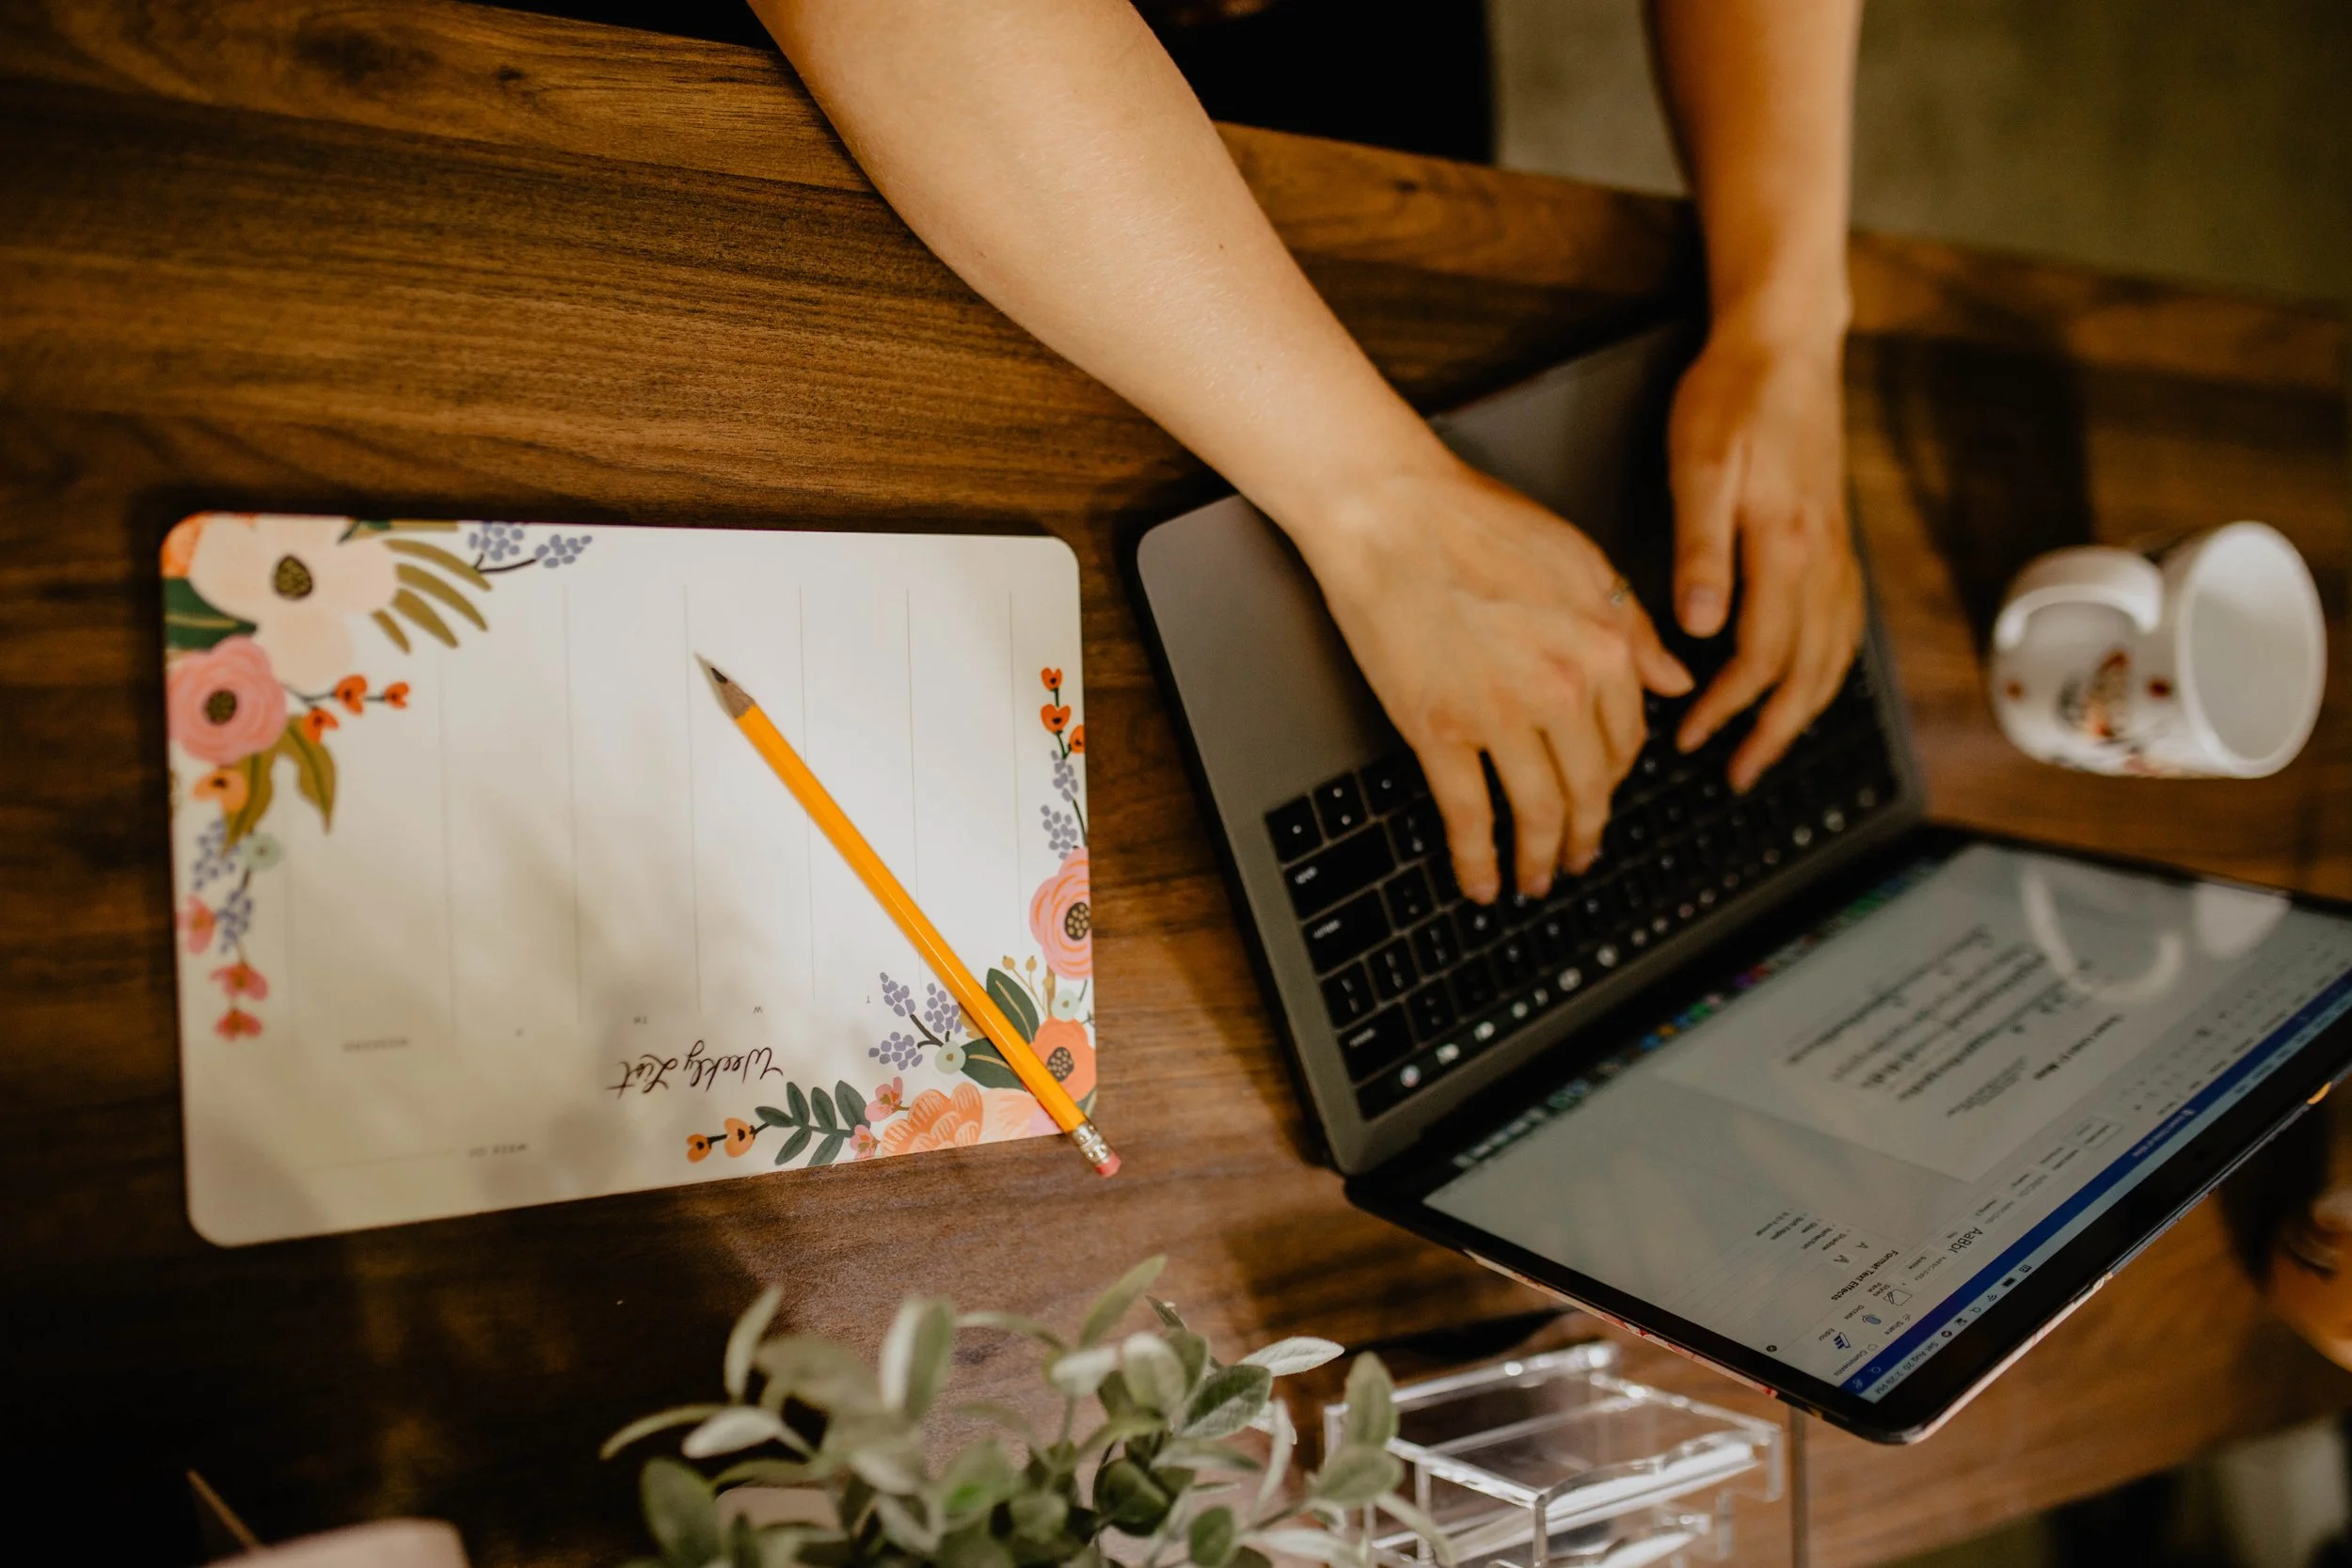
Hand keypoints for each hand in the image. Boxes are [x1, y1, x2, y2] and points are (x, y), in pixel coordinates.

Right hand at [1289, 457, 1691, 904]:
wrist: (1390, 512)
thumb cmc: (1474, 520)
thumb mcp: (1581, 558)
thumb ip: (1634, 626)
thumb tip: (1673, 679)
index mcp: (1605, 645)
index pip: (1625, 738)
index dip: (1615, 778)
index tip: (1603, 796)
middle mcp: (1563, 688)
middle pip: (1590, 788)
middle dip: (1587, 835)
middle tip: (1578, 858)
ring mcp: (1500, 716)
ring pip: (1538, 812)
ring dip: (1541, 859)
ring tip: (1536, 880)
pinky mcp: (1439, 730)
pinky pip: (1468, 815)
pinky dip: (1477, 860)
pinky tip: (1481, 881)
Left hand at [1667, 324, 1863, 790]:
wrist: (1785, 343)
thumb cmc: (1731, 398)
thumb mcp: (1697, 465)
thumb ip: (1700, 548)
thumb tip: (1701, 627)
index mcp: (1784, 548)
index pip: (1760, 657)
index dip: (1726, 709)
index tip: (1688, 738)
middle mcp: (1821, 559)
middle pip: (1807, 673)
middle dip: (1772, 732)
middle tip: (1736, 774)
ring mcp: (1837, 551)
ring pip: (1835, 655)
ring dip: (1805, 709)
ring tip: (1770, 746)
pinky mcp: (1836, 538)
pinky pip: (1846, 624)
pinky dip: (1830, 668)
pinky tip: (1811, 681)